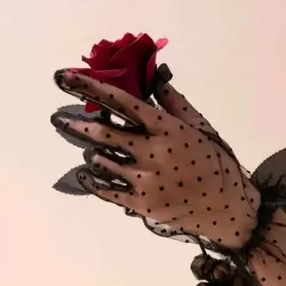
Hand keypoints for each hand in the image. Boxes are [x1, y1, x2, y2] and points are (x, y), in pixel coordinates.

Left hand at [51, 69, 259, 248]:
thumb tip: (155, 77)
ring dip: (91, 151)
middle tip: (57, 118)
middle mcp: (153, 153)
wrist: (228, 208)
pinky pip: (107, 191)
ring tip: (89, 148)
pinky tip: (86, 173)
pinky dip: (93, 181)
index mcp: (168, 129)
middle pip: (103, 134)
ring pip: (102, 161)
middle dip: (75, 124)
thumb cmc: (216, 163)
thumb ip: (175, 103)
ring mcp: (146, 181)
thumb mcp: (201, 128)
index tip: (64, 78)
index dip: (90, 87)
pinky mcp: (142, 204)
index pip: (122, 102)